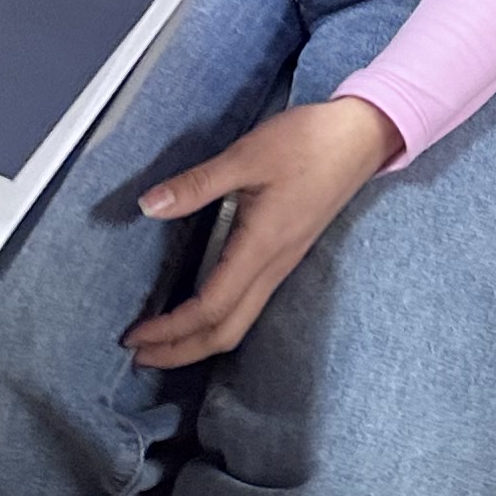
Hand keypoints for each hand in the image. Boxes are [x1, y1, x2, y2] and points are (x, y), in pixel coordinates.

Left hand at [124, 96, 400, 364]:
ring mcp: (283, 263)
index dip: (171, 329)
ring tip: (163, 341)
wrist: (360, 137)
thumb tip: (148, 206)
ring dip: (199, 340)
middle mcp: (273, 266)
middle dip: (182, 352)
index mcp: (261, 247)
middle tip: (140, 358)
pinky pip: (249, 305)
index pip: (210, 308)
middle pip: (227, 333)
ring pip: (239, 322)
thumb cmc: (307, 142)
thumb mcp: (246, 155)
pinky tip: (201, 309)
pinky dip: (218, 320)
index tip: (135, 336)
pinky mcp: (286, 254)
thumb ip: (197, 184)